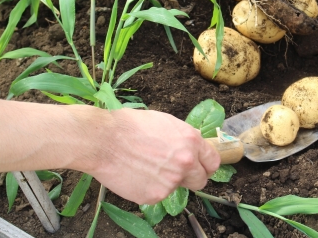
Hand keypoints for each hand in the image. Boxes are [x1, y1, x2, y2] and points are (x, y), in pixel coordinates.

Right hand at [87, 109, 220, 204]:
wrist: (104, 140)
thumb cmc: (131, 126)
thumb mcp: (166, 122)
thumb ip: (183, 138)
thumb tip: (191, 148)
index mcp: (191, 141)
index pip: (213, 161)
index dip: (206, 164)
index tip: (201, 167)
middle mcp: (186, 163)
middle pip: (201, 180)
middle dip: (192, 177)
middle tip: (176, 171)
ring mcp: (171, 181)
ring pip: (177, 187)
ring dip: (167, 181)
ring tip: (147, 167)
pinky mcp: (155, 195)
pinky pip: (158, 194)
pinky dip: (150, 187)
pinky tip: (137, 174)